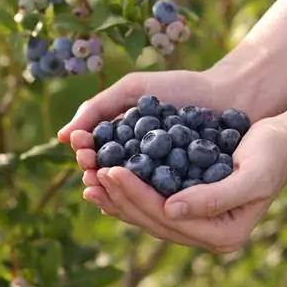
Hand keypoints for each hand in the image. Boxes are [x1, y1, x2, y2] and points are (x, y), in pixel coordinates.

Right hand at [57, 70, 238, 214]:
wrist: (226, 95)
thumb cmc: (179, 88)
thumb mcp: (132, 90)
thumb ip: (97, 108)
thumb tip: (60, 137)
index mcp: (122, 142)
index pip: (95, 155)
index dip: (86, 154)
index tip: (83, 148)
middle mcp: (136, 163)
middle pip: (108, 175)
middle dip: (96, 173)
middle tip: (91, 170)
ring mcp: (157, 178)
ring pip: (130, 190)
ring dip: (115, 190)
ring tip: (106, 183)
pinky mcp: (180, 190)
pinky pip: (158, 197)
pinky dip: (146, 197)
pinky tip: (137, 196)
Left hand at [88, 119, 286, 252]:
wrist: (281, 144)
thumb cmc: (271, 156)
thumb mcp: (251, 176)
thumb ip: (215, 198)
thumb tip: (171, 211)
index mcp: (222, 234)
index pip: (169, 218)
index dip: (137, 195)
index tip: (112, 171)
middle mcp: (206, 234)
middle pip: (152, 219)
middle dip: (121, 197)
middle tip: (93, 173)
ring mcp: (195, 222)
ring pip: (147, 214)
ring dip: (118, 197)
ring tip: (91, 179)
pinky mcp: (187, 205)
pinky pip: (152, 202)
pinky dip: (130, 191)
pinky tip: (108, 179)